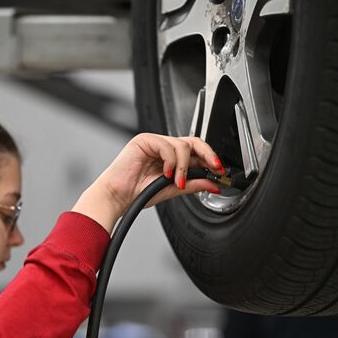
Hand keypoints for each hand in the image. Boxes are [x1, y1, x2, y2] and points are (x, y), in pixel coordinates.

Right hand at [72, 133, 224, 232]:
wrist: (117, 197)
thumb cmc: (137, 194)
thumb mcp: (172, 190)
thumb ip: (193, 185)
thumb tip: (213, 185)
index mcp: (170, 158)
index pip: (195, 152)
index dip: (210, 159)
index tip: (220, 171)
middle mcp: (164, 148)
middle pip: (193, 142)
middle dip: (207, 155)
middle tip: (215, 167)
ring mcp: (154, 142)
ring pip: (182, 145)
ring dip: (184, 167)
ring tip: (177, 182)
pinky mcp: (144, 140)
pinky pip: (167, 146)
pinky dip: (170, 161)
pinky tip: (165, 174)